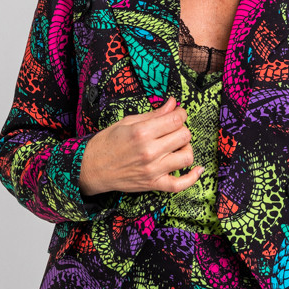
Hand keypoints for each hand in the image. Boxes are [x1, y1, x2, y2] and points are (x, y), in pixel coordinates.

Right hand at [78, 96, 204, 195]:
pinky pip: (180, 184)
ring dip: (186, 149)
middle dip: (182, 129)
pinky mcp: (153, 184)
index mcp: (142, 132)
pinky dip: (192, 178)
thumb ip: (154, 114)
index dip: (181, 114)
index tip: (177, 114)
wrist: (91, 168)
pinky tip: (197, 169)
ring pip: (187, 156)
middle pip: (184, 136)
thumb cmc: (107, 143)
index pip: (176, 119)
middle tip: (173, 130)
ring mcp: (153, 170)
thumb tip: (173, 103)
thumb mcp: (128, 122)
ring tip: (176, 146)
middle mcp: (149, 151)